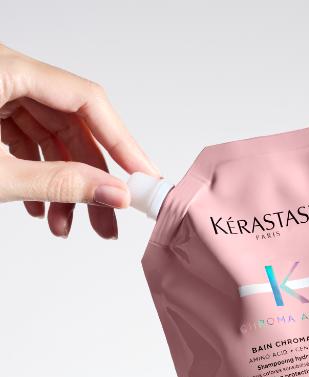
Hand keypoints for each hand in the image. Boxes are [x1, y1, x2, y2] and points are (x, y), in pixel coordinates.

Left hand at [0, 43, 158, 237]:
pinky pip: (28, 139)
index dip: (121, 142)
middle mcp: (5, 73)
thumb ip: (58, 183)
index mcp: (5, 69)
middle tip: (109, 218)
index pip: (87, 100)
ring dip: (63, 185)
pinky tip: (41, 206)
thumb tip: (113, 193)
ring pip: (51, 137)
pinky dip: (38, 174)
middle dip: (90, 178)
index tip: (143, 177)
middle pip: (71, 123)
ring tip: (65, 225)